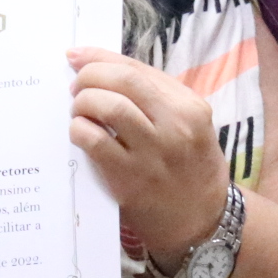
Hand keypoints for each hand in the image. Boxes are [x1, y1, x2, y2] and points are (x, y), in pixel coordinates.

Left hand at [65, 48, 230, 271]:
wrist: (201, 221)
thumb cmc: (190, 169)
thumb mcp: (189, 125)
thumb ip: (155, 98)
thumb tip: (104, 70)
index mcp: (189, 106)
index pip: (138, 69)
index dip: (101, 57)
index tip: (77, 56)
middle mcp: (175, 125)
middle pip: (123, 81)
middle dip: (90, 76)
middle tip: (76, 86)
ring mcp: (153, 152)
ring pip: (109, 106)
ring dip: (83, 102)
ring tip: (78, 110)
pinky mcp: (130, 178)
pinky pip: (95, 142)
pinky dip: (79, 130)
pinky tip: (79, 133)